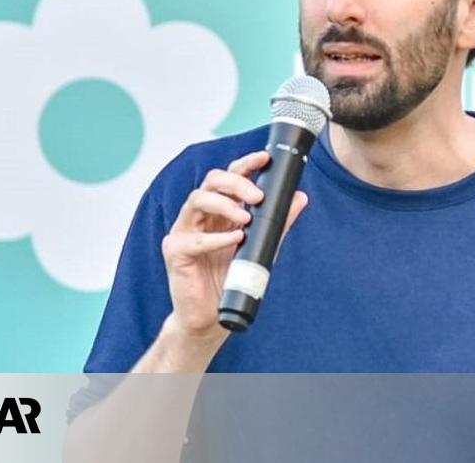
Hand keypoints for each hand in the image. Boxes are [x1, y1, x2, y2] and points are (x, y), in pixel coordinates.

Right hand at [160, 150, 308, 342]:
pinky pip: (192, 239)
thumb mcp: (260, 248)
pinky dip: (215, 238)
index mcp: (218, 210)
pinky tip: (234, 239)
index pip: (228, 178)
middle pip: (211, 181)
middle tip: (257, 195)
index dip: (245, 164)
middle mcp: (199, 215)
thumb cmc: (232, 279)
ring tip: (246, 217)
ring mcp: (184, 231)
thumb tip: (299, 197)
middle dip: (235, 182)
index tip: (264, 157)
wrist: (211, 317)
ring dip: (224, 205)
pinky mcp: (175, 252)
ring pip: (197, 200)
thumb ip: (277, 223)